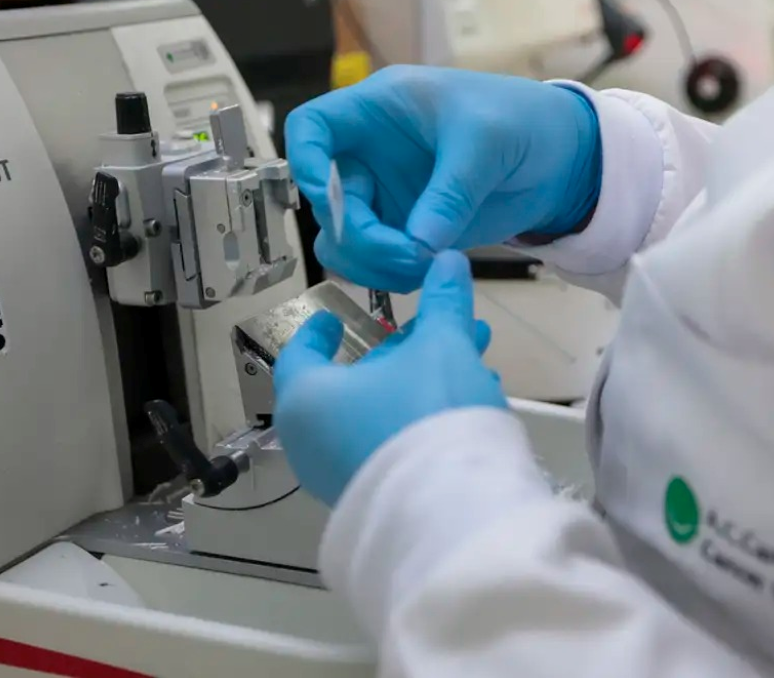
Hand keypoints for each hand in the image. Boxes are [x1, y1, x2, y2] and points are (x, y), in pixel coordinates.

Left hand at [273, 251, 506, 505]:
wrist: (451, 514)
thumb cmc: (425, 413)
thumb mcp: (441, 347)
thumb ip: (443, 303)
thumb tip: (447, 259)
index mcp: (308, 397)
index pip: (301, 354)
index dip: (320, 330)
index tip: (335, 317)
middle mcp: (312, 441)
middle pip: (352, 383)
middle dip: (403, 351)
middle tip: (435, 328)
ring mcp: (341, 476)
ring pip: (380, 414)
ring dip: (423, 382)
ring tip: (473, 357)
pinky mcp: (375, 501)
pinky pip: (393, 446)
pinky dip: (420, 419)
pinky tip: (469, 404)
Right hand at [286, 66, 601, 291]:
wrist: (561, 159)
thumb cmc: (522, 122)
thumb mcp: (487, 144)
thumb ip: (451, 192)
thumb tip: (417, 243)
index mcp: (378, 110)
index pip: (312, 127)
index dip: (304, 162)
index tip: (324, 199)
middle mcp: (370, 154)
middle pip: (326, 201)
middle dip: (359, 236)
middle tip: (406, 256)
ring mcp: (385, 196)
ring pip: (344, 240)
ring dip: (371, 263)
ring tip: (422, 268)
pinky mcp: (405, 230)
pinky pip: (375, 261)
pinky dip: (391, 275)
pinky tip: (427, 273)